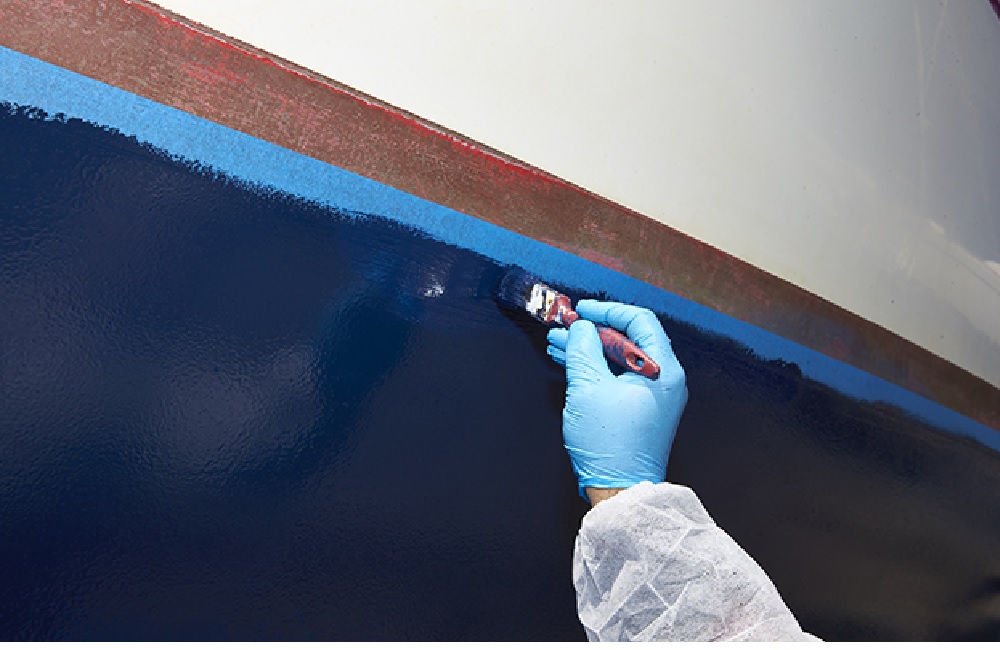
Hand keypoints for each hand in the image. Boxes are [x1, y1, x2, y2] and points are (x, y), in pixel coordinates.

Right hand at [547, 300, 686, 499]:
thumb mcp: (588, 388)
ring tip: (558, 342)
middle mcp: (665, 380)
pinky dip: (595, 368)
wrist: (620, 491)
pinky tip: (570, 362)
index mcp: (663, 370)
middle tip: (566, 326)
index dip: (607, 311)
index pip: (639, 321)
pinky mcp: (641, 409)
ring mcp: (654, 396)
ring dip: (589, 349)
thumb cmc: (611, 446)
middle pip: (629, 339)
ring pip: (620, 359)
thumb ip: (583, 349)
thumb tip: (581, 328)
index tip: (582, 311)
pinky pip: (618, 377)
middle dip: (593, 330)